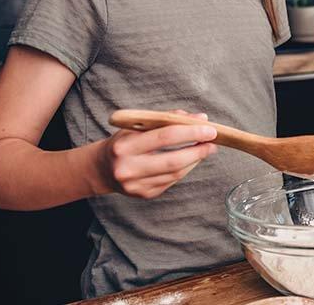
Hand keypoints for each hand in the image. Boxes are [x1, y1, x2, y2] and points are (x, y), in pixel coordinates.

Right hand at [98, 110, 217, 198]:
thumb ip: (167, 119)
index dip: (191, 132)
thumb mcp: (137, 126)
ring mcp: (135, 185)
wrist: (100, 169)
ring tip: (205, 149)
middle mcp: (128, 168)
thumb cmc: (123, 142)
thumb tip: (200, 118)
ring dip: (194, 160)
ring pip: (175, 173)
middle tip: (213, 143)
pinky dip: (185, 169)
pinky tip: (190, 161)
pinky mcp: (144, 195)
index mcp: (124, 146)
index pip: (165, 136)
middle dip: (198, 151)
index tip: (209, 129)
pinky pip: (171, 182)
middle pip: (173, 160)